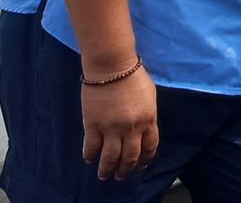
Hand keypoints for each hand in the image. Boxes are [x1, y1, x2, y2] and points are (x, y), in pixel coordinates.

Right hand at [81, 63, 158, 180]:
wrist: (111, 65)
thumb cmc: (132, 75)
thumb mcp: (149, 96)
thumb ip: (147, 115)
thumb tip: (143, 129)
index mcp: (148, 119)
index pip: (150, 147)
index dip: (145, 159)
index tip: (141, 165)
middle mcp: (131, 128)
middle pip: (130, 157)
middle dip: (126, 170)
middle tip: (121, 176)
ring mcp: (111, 128)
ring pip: (110, 158)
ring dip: (107, 170)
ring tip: (104, 175)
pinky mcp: (93, 125)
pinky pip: (91, 147)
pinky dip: (90, 156)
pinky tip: (90, 159)